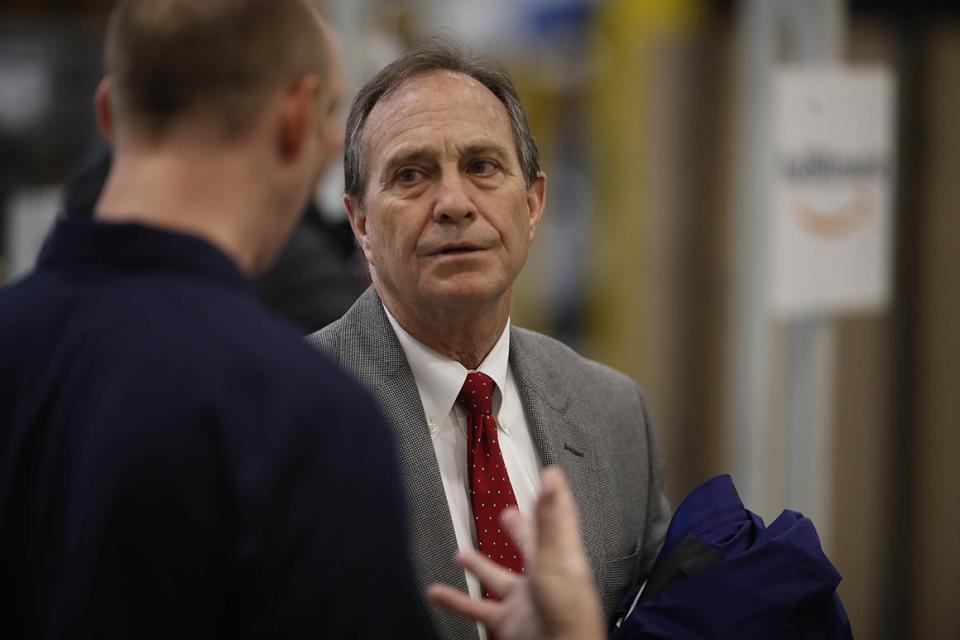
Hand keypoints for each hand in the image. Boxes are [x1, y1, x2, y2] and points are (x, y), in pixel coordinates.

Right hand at [428, 466, 604, 639]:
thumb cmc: (567, 611)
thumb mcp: (554, 557)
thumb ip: (549, 518)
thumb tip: (551, 479)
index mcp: (560, 556)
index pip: (556, 521)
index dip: (552, 499)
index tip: (549, 478)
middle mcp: (543, 577)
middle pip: (528, 546)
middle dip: (518, 530)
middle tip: (508, 515)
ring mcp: (524, 600)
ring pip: (496, 577)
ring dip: (477, 566)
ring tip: (461, 554)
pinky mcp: (507, 620)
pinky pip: (475, 607)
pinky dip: (455, 600)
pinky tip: (437, 593)